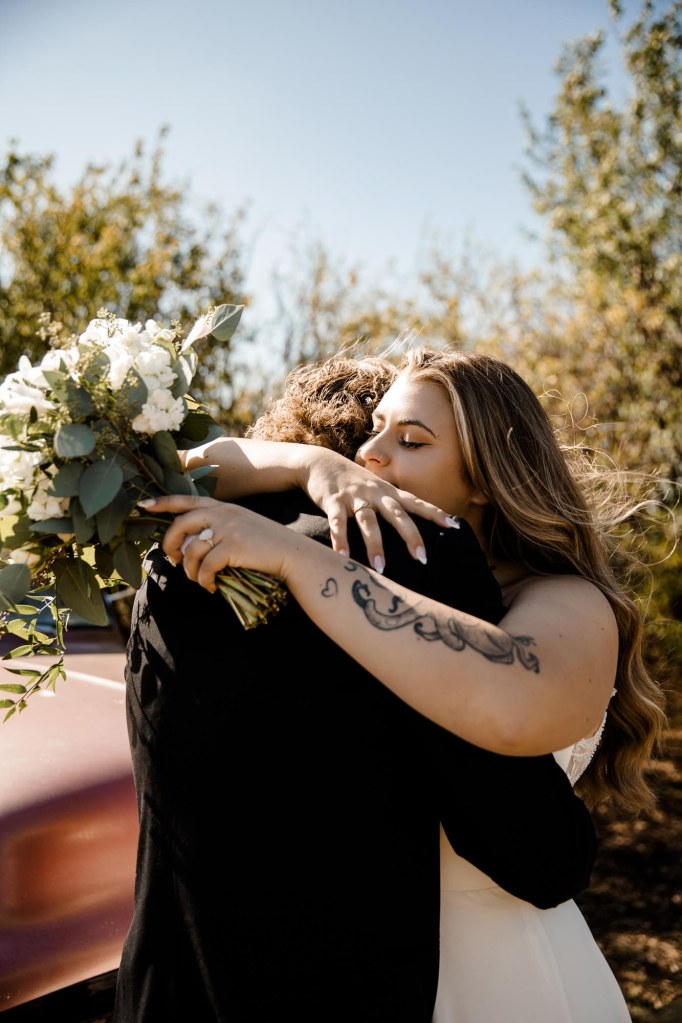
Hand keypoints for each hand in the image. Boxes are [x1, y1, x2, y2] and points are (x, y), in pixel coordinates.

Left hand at [138, 495, 299, 591]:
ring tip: (200, 580)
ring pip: (191, 551)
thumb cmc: (266, 546)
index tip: (142, 505)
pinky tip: (212, 587)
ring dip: (190, 571)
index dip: (162, 502)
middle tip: (172, 561)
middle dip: (169, 546)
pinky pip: (205, 567)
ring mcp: (228, 528)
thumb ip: (216, 529)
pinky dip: (204, 581)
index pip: (186, 499)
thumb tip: (188, 546)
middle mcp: (223, 512)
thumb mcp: (241, 527)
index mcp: (223, 506)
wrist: (292, 555)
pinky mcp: (233, 546)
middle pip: (180, 525)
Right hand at [300, 448, 455, 571]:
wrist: (320, 462)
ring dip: (375, 545)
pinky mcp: (333, 502)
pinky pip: (338, 523)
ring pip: (368, 522)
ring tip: (381, 569)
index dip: (435, 513)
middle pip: (397, 514)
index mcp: (388, 492)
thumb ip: (392, 505)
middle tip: (422, 558)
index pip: (416, 502)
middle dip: (410, 535)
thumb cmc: (353, 481)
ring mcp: (354, 497)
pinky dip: (340, 540)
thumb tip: (412, 528)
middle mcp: (375, 493)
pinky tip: (343, 557)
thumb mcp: (376, 489)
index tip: (455, 525)